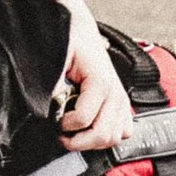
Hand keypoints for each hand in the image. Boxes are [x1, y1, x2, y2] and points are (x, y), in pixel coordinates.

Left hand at [55, 12, 133, 151]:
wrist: (81, 33)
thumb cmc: (69, 43)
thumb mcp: (56, 58)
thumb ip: (54, 83)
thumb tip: (52, 108)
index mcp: (101, 81)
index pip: (84, 118)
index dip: (64, 124)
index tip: (53, 120)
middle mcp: (116, 93)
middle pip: (103, 135)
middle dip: (78, 141)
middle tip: (61, 135)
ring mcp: (122, 101)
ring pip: (114, 138)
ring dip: (92, 142)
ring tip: (74, 133)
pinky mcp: (123, 106)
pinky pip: (122, 132)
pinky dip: (106, 137)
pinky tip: (89, 129)